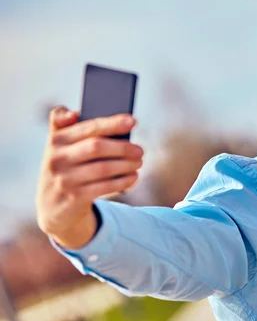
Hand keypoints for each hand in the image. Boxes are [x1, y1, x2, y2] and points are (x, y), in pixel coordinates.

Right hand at [35, 106, 143, 248]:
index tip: (133, 121)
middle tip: (140, 150)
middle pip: (97, 147)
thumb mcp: (63, 147)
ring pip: (103, 168)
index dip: (111, 123)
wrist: (52, 205)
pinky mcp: (74, 197)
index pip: (88, 127)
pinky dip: (123, 181)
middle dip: (123, 148)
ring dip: (127, 165)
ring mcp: (64, 179)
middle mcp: (57, 158)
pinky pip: (105, 186)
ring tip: (139, 163)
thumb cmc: (67, 167)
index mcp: (57, 139)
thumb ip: (71, 127)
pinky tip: (133, 177)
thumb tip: (86, 115)